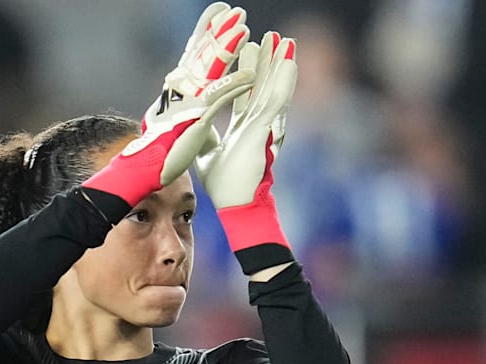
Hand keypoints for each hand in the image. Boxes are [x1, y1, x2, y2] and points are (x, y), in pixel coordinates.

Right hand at [82, 2, 254, 207]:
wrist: (146, 169)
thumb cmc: (162, 148)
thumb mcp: (178, 121)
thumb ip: (187, 106)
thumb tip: (188, 100)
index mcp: (179, 89)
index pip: (194, 53)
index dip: (206, 32)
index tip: (219, 12)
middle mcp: (180, 89)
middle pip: (201, 52)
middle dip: (218, 30)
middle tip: (235, 10)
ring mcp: (188, 101)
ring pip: (210, 68)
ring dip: (227, 47)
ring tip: (243, 27)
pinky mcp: (196, 117)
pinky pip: (219, 97)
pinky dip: (235, 84)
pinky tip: (250, 74)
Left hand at [196, 32, 297, 273]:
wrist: (236, 204)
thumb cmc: (226, 185)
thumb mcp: (207, 153)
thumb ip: (205, 137)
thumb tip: (196, 126)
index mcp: (243, 126)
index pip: (246, 92)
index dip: (249, 71)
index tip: (251, 48)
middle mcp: (256, 123)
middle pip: (263, 84)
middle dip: (267, 60)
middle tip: (273, 36)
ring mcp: (263, 125)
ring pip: (273, 88)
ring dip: (279, 63)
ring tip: (285, 40)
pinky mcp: (264, 129)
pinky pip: (275, 101)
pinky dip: (284, 81)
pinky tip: (290, 62)